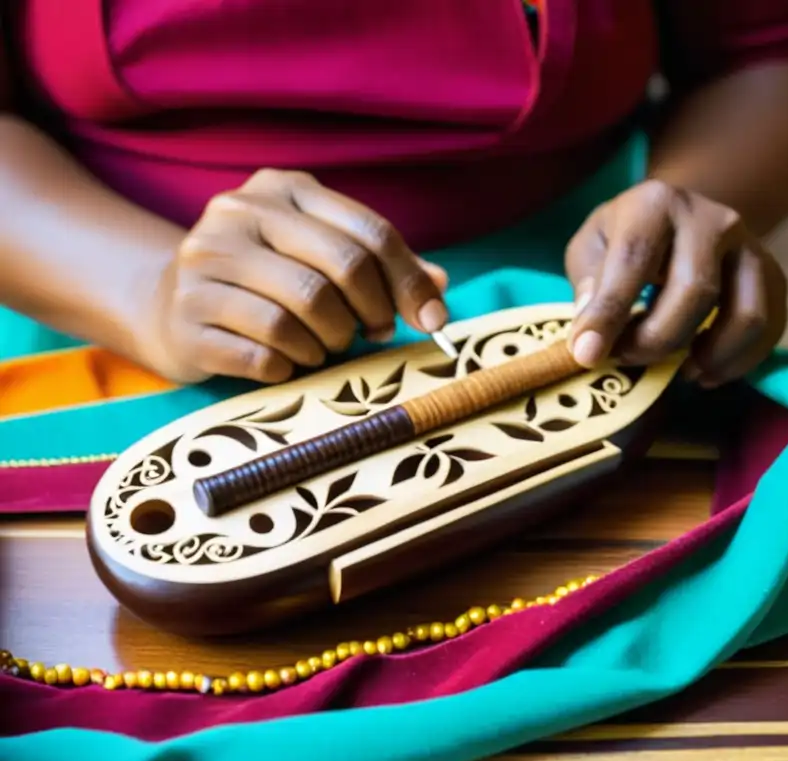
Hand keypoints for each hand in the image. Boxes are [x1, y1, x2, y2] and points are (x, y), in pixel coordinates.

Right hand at [148, 169, 448, 383]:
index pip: (369, 232)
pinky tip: (285, 361)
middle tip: (371, 334)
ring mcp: (205, 263)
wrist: (168, 306)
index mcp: (283, 189)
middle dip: (371, 313)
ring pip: (302, 313)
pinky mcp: (187, 316)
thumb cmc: (265, 282)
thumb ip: (379, 266)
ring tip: (321, 346)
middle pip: (341, 268)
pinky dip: (290, 365)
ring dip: (328, 343)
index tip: (431, 320)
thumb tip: (439, 291)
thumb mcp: (318, 255)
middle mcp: (239, 215)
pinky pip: (264, 353)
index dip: (409, 282)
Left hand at [565, 179, 787, 386]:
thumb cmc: (625, 237)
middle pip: (696, 291)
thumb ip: (587, 284)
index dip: (609, 313)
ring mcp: (750, 246)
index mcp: (656, 203)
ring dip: (708, 356)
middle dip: (657, 339)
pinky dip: (738, 362)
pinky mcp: (772, 275)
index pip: (634, 260)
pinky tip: (704, 372)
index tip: (586, 355)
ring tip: (676, 372)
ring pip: (745, 314)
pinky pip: (770, 328)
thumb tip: (591, 333)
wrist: (679, 217)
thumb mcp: (591, 246)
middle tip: (628, 359)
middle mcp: (712, 218)